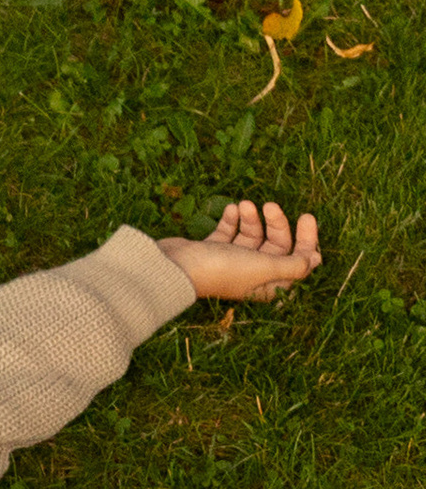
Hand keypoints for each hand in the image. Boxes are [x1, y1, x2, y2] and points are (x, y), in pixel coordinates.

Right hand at [156, 200, 322, 302]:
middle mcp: (251, 274)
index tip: (306, 218)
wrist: (174, 269)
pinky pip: (230, 231)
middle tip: (271, 205)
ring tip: (245, 204)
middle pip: (276, 245)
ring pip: (253, 235)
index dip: (307, 242)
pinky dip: (233, 219)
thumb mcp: (265, 267)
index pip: (298, 263)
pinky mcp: (212, 251)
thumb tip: (315, 261)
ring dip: (252, 218)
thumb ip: (294, 264)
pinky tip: (232, 209)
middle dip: (276, 223)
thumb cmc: (221, 270)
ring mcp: (230, 262)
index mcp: (266, 284)